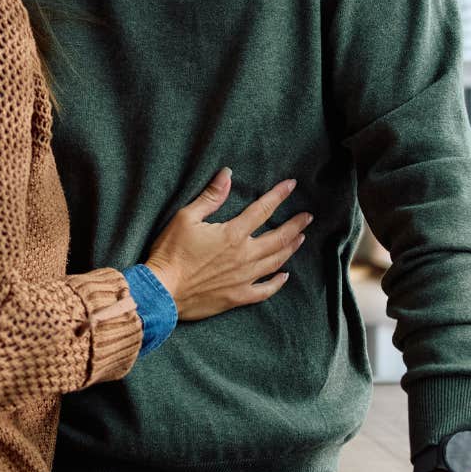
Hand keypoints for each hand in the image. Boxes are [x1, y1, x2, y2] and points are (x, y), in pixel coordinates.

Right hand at [144, 169, 311, 320]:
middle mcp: (244, 256)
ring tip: (300, 239)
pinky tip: (284, 276)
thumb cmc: (170, 253)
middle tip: (307, 217)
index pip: (263, 210)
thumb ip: (210, 197)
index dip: (279, 195)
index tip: (292, 185)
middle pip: (278, 238)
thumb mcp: (186, 217)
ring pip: (275, 261)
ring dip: (290, 248)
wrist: (162, 291)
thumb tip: (227, 174)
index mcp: (233, 234)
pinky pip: (264, 290)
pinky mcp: (237, 296)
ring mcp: (243, 278)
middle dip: (295, 225)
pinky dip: (277, 283)